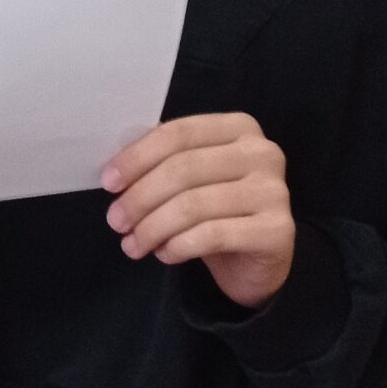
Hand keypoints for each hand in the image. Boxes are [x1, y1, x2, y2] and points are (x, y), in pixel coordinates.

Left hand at [101, 111, 294, 308]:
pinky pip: (213, 235)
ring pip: (193, 205)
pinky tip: (164, 253)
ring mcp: (274, 191)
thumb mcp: (192, 179)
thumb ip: (163, 163)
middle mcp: (262, 153)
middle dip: (140, 197)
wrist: (258, 260)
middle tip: (115, 221)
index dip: (137, 157)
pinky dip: (179, 246)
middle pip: (183, 169)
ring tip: (133, 244)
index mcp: (239, 127)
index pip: (177, 134)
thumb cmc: (218, 211)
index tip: (108, 182)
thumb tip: (114, 171)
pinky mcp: (278, 231)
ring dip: (153, 227)